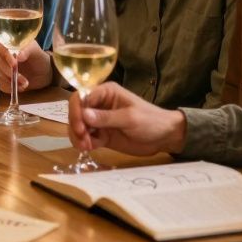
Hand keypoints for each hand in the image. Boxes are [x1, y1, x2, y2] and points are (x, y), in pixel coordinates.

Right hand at [0, 40, 51, 92]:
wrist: (41, 72)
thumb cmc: (37, 58)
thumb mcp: (35, 51)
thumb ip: (27, 50)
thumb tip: (19, 56)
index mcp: (6, 43)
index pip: (0, 47)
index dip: (6, 56)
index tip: (14, 65)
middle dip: (9, 72)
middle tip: (22, 79)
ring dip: (10, 81)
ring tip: (24, 84)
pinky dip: (7, 87)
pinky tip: (18, 88)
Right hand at [68, 82, 186, 155]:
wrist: (165, 137)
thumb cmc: (150, 121)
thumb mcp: (129, 118)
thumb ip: (106, 118)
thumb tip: (84, 115)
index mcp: (106, 92)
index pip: (81, 97)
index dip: (76, 111)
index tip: (80, 127)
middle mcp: (99, 104)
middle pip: (76, 111)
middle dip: (76, 126)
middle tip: (83, 140)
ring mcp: (99, 120)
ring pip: (78, 126)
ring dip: (78, 137)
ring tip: (86, 147)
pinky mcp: (102, 135)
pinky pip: (86, 138)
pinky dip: (84, 143)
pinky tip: (89, 149)